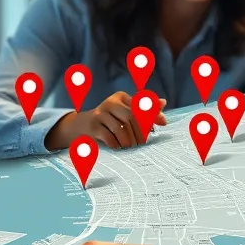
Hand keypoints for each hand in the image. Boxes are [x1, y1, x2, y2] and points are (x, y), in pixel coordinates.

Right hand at [44, 91, 166, 149]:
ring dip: (128, 140)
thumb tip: (164, 102)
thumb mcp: (126, 113)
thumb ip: (145, 110)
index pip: (139, 105)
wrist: (81, 126)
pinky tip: (118, 146)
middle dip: (140, 131)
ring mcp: (100, 113)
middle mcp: (110, 102)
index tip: (159, 126)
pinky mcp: (93, 126)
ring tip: (130, 146)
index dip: (150, 116)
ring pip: (120, 128)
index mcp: (121, 97)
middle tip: (142, 142)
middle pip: (131, 116)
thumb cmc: (110, 121)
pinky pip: (109, 137)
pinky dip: (116, 144)